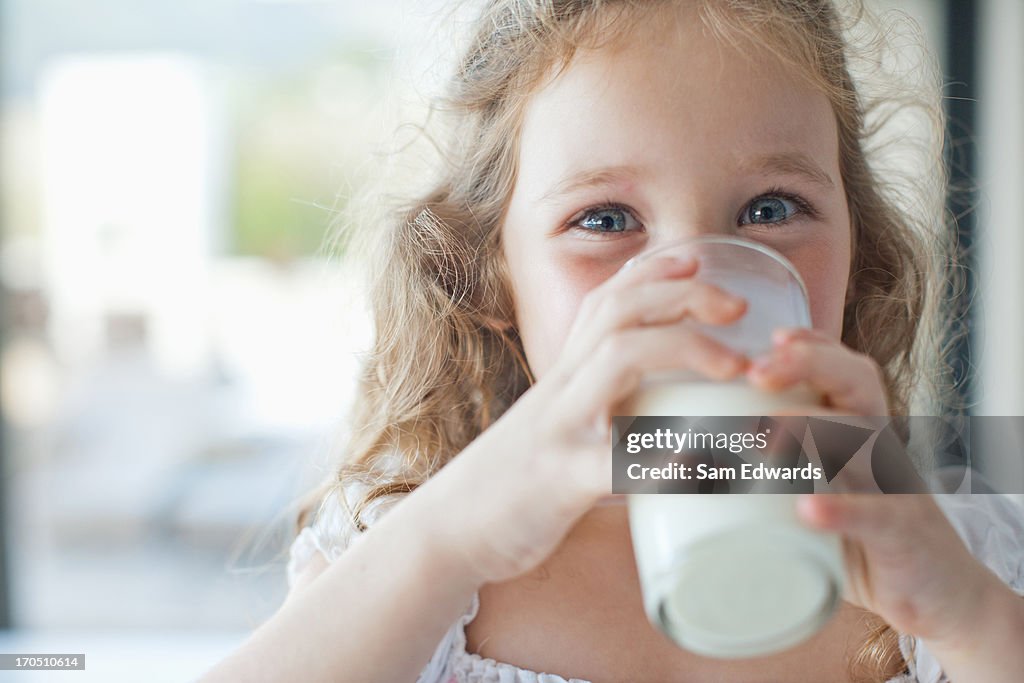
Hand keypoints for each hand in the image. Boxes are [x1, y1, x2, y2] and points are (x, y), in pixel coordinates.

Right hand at [426, 253, 749, 584]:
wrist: (449, 531)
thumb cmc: (514, 483)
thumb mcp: (555, 430)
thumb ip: (599, 415)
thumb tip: (665, 426)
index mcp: (564, 379)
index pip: (605, 302)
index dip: (653, 271)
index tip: (698, 258)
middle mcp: (561, 392)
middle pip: (618, 313)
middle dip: (682, 295)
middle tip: (739, 306)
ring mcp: (559, 432)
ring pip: (618, 360)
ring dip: (683, 348)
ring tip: (735, 365)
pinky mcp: (560, 483)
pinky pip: (615, 462)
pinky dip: (664, 457)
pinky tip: (705, 461)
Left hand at [746, 326, 1023, 678]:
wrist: (943, 594)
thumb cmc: (861, 535)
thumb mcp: (818, 491)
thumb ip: (766, 473)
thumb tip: (677, 466)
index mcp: (860, 430)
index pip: (842, 370)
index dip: (812, 346)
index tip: (771, 336)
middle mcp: (880, 447)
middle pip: (856, 384)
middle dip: (809, 365)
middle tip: (756, 372)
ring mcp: (895, 488)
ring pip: (863, 441)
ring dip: (813, 431)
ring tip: (766, 434)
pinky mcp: (901, 535)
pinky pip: (876, 515)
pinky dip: (842, 510)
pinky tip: (808, 508)